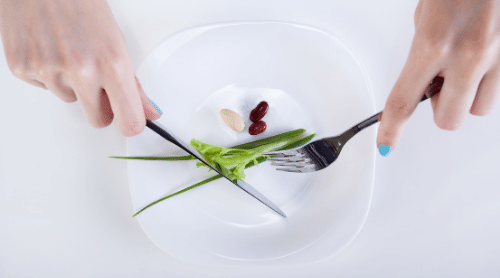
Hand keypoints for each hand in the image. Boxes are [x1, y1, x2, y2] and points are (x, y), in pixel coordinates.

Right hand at [0, 0, 161, 136]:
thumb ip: (133, 84)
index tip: (131, 122)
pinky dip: (50, 75)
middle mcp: (81, 70)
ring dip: (73, 85)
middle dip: (102, 106)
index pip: (128, 121)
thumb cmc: (81, 5)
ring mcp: (49, 71)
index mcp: (111, 63)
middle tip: (98, 80)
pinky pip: (46, 89)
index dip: (130, 124)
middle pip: (99, 120)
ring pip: (71, 102)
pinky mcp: (23, 69)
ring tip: (70, 52)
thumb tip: (149, 111)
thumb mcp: (117, 42)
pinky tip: (51, 50)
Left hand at [376, 0, 499, 155]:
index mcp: (432, 46)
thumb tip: (424, 80)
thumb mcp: (426, 18)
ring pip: (478, 109)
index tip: (386, 144)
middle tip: (438, 86)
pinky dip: (486, 82)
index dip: (392, 129)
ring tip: (464, 67)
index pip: (404, 103)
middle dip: (440, 108)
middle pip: (448, 120)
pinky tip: (481, 60)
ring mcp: (496, 58)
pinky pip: (497, 90)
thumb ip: (422, 54)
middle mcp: (466, 56)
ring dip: (466, 96)